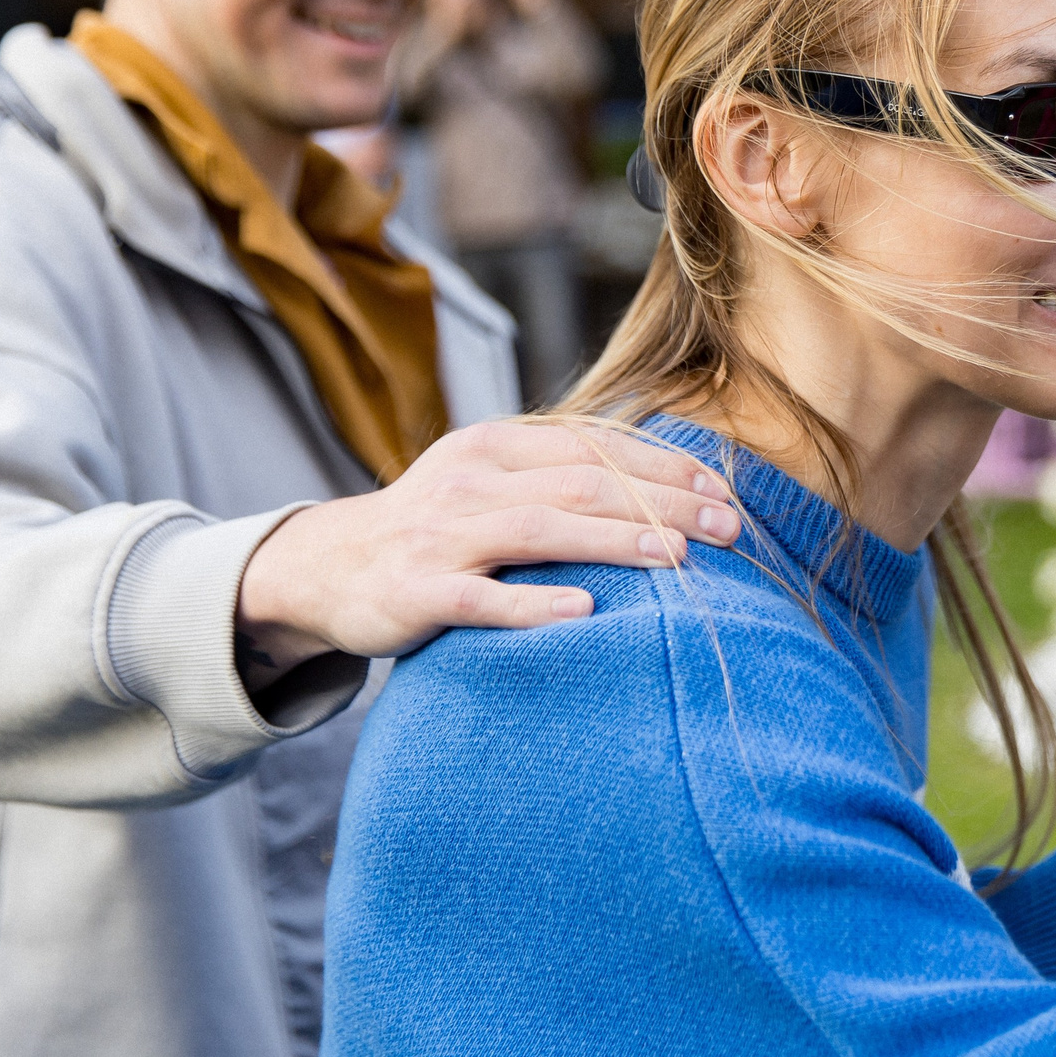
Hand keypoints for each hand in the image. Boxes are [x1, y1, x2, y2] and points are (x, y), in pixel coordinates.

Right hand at [234, 422, 740, 692]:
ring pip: (542, 529)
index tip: (722, 494)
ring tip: (680, 558)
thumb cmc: (438, 528)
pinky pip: (481, 598)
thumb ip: (561, 477)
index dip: (665, 469)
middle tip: (728, 528)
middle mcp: (470, 480)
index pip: (596, 448)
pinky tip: (585, 610)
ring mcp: (441, 534)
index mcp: (496, 446)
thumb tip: (669, 486)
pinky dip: (533, 603)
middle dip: (664, 504)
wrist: (327, 568)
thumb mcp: (491, 483)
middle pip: (584, 485)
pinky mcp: (417, 591)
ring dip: (618, 541)